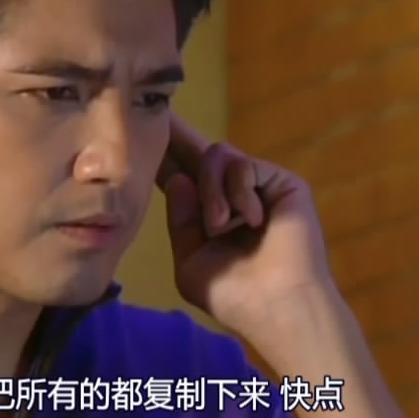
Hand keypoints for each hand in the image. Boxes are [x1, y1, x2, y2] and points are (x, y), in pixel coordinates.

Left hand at [157, 114, 332, 339]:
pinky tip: (251, 220)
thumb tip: (178, 180)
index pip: (182, 177)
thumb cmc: (233, 294)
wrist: (274, 305)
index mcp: (210, 215)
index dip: (163, 157)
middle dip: (177, 135)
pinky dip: (238, 192)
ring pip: (216, 156)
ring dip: (212, 192)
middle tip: (158, 112)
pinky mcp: (280, 181)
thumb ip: (181, 222)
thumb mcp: (191, 262)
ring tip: (220, 225)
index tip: (138, 133)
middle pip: (198, 153)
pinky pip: (242, 165)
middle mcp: (232, 196)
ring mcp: (257, 186)